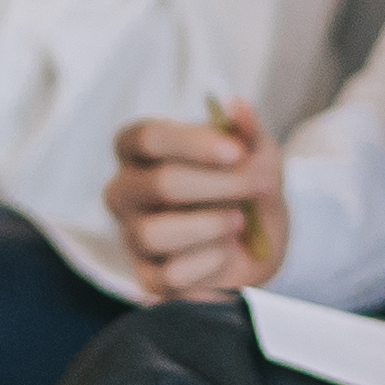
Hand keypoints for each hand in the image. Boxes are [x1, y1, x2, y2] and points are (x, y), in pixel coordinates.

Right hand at [108, 103, 290, 300]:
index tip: (236, 151)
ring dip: (211, 225)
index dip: (192, 143)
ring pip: (155, 233)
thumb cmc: (245, 188)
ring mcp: (131, 235)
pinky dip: (209, 262)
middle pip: (159, 183)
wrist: (259, 243)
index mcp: (140, 150)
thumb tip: (238, 107)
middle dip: (219, 186)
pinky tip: (226, 251)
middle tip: (258, 186)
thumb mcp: (256, 154)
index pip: (146, 137)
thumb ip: (248, 131)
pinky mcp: (147, 277)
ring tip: (239, 220)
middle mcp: (125, 190)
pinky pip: (169, 274)